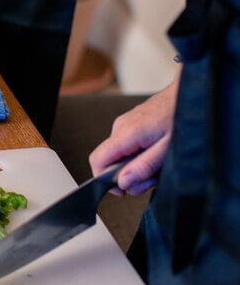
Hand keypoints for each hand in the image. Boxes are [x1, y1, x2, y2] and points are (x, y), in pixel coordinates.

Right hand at [88, 74, 178, 195]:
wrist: (188, 93)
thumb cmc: (181, 118)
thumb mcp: (167, 150)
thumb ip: (144, 167)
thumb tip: (122, 182)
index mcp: (126, 133)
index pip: (98, 160)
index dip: (105, 180)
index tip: (122, 191)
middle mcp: (120, 127)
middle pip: (110, 160)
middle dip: (129, 175)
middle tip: (153, 178)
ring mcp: (124, 123)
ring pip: (121, 154)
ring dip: (137, 165)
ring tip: (160, 163)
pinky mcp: (131, 124)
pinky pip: (127, 146)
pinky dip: (140, 155)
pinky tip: (157, 153)